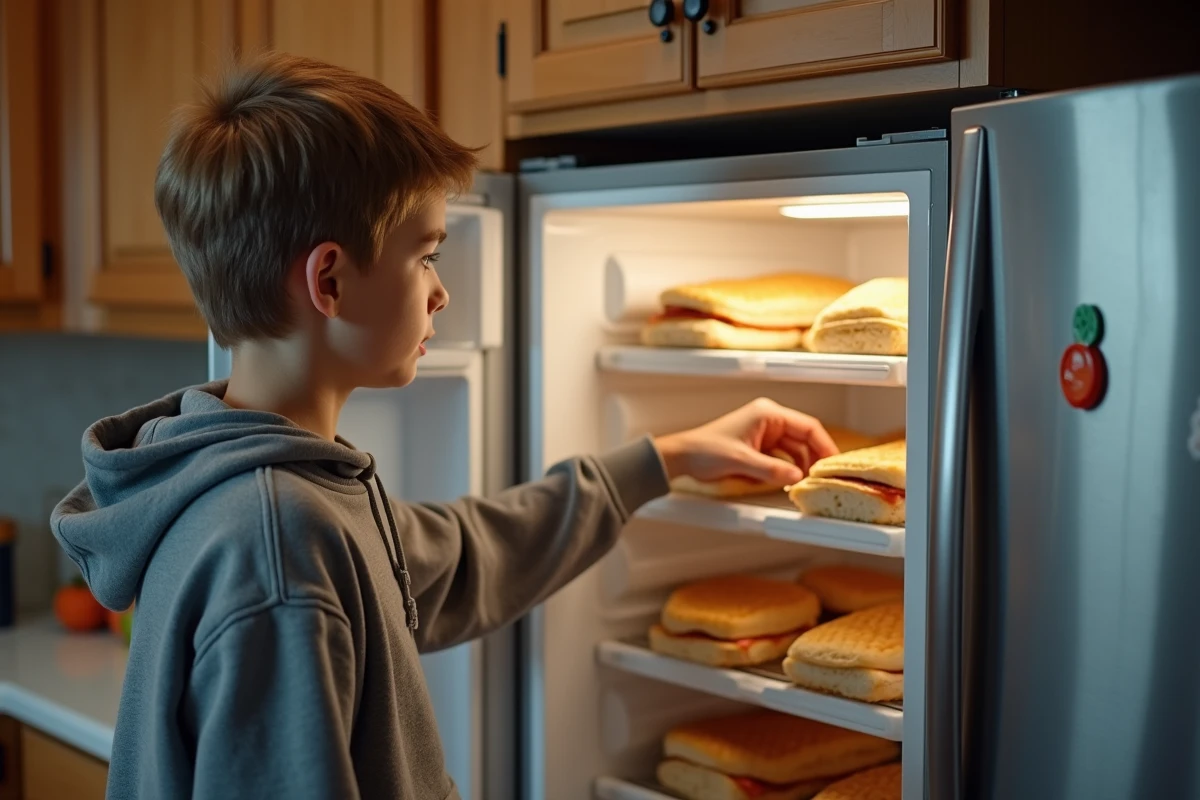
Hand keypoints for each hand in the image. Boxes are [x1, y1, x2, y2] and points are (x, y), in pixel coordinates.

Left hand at [653, 397, 838, 486]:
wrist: (683, 457)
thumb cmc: (705, 450)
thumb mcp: (741, 461)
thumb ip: (771, 469)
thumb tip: (797, 475)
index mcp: (768, 414)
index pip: (808, 427)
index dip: (824, 445)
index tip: (832, 463)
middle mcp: (769, 421)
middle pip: (803, 439)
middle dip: (812, 459)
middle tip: (821, 478)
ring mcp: (764, 434)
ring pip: (793, 451)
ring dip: (797, 466)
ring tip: (803, 483)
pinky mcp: (759, 447)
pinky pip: (781, 458)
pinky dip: (784, 470)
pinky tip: (785, 482)